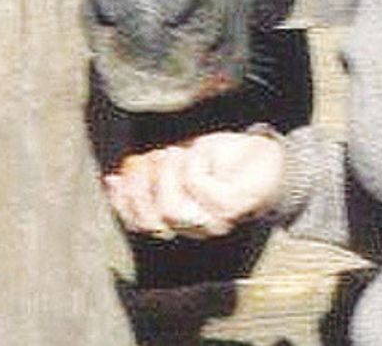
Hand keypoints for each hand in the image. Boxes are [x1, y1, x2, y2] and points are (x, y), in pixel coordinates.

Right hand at [103, 130, 283, 239]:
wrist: (268, 157)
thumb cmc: (222, 159)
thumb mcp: (177, 163)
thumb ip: (148, 175)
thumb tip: (112, 179)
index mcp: (179, 221)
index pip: (140, 225)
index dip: (122, 204)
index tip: (114, 177)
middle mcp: (195, 228)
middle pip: (152, 219)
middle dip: (143, 185)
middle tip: (155, 156)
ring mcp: (213, 221)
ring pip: (171, 207)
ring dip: (167, 172)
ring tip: (177, 152)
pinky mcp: (229, 207)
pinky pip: (195, 186)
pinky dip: (192, 162)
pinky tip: (200, 153)